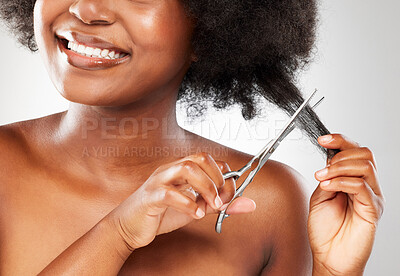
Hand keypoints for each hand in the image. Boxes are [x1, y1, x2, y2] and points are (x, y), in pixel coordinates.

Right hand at [107, 152, 255, 252]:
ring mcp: (159, 181)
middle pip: (200, 158)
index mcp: (181, 170)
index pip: (209, 160)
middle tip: (220, 202)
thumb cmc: (161, 215)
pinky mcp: (149, 197)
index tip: (228, 197)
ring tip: (210, 207)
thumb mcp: (196, 209)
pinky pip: (170, 193)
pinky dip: (188, 204)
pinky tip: (195, 214)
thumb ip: (219, 205)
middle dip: (217, 179)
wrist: (128, 227)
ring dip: (206, 187)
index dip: (224, 176)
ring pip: (186, 168)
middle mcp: (170, 170)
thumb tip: (250, 205)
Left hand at [308, 134, 384, 274]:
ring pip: (365, 166)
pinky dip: (341, 181)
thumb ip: (327, 177)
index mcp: (354, 180)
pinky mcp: (373, 209)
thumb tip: (328, 160)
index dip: (340, 140)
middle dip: (340, 154)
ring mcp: (372, 197)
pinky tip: (328, 186)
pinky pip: (361, 186)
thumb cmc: (325, 230)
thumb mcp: (320, 196)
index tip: (322, 139)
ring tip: (322, 177)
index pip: (354, 151)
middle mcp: (367, 186)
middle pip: (364, 153)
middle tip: (323, 168)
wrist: (329, 256)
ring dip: (339, 167)